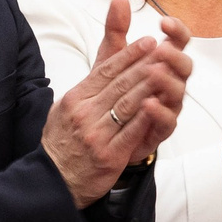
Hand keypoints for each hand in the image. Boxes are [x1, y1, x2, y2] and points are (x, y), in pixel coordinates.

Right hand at [43, 0, 191, 206]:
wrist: (53, 180)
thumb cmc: (62, 141)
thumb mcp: (65, 107)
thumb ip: (87, 87)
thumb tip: (107, 66)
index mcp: (75, 99)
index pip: (105, 71)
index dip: (128, 55)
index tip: (148, 41)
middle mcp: (84, 113)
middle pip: (120, 84)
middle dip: (145, 65)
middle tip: (165, 49)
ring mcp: (96, 134)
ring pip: (128, 104)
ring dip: (150, 86)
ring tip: (167, 70)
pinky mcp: (108, 155)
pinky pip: (130, 132)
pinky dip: (146, 118)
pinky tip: (159, 104)